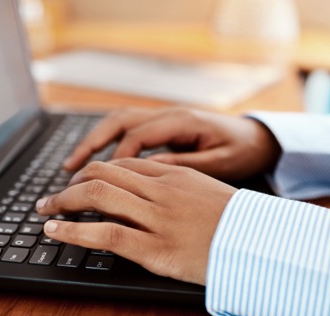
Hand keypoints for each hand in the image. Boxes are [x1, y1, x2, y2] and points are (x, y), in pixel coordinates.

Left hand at [36, 158, 237, 284]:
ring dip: (62, 202)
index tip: (75, 183)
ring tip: (44, 211)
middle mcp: (161, 190)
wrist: (267, 245)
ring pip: (96, 197)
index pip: (120, 165)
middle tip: (49, 199)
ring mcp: (157, 218)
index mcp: (174, 176)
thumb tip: (150, 193)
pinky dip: (73, 231)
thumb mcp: (208, 194)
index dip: (90, 173)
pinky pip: (105, 234)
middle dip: (68, 185)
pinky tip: (55, 233)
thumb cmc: (240, 225)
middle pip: (101, 175)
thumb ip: (177, 189)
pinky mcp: (156, 249)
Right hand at [63, 107, 280, 181]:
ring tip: (73, 166)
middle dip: (90, 145)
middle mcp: (169, 115)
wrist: (261, 138)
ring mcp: (165, 119)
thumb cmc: (243, 151)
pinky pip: (129, 131)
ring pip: (120, 124)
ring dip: (95, 142)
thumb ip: (185, 167)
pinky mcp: (164, 128)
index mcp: (182, 121)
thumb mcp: (221, 164)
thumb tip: (147, 173)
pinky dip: (109, 145)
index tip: (96, 185)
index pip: (136, 137)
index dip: (114, 161)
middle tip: (69, 170)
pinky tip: (99, 165)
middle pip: (119, 122)